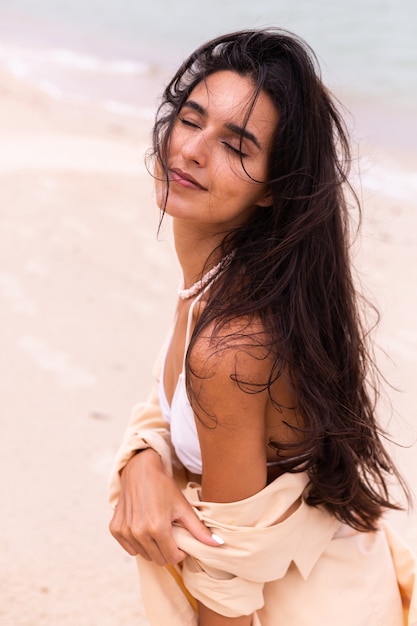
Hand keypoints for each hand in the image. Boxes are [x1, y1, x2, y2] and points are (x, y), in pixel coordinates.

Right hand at [109, 448, 222, 564]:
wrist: (140, 469)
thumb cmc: (164, 487)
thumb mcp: (183, 506)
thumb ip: (199, 529)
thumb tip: (219, 544)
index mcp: (158, 528)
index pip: (172, 558)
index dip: (180, 552)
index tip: (181, 540)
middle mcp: (139, 532)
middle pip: (158, 559)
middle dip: (167, 550)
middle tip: (170, 533)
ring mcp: (125, 531)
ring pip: (143, 555)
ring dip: (152, 547)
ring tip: (157, 528)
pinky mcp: (115, 528)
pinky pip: (129, 548)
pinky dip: (137, 542)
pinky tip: (143, 527)